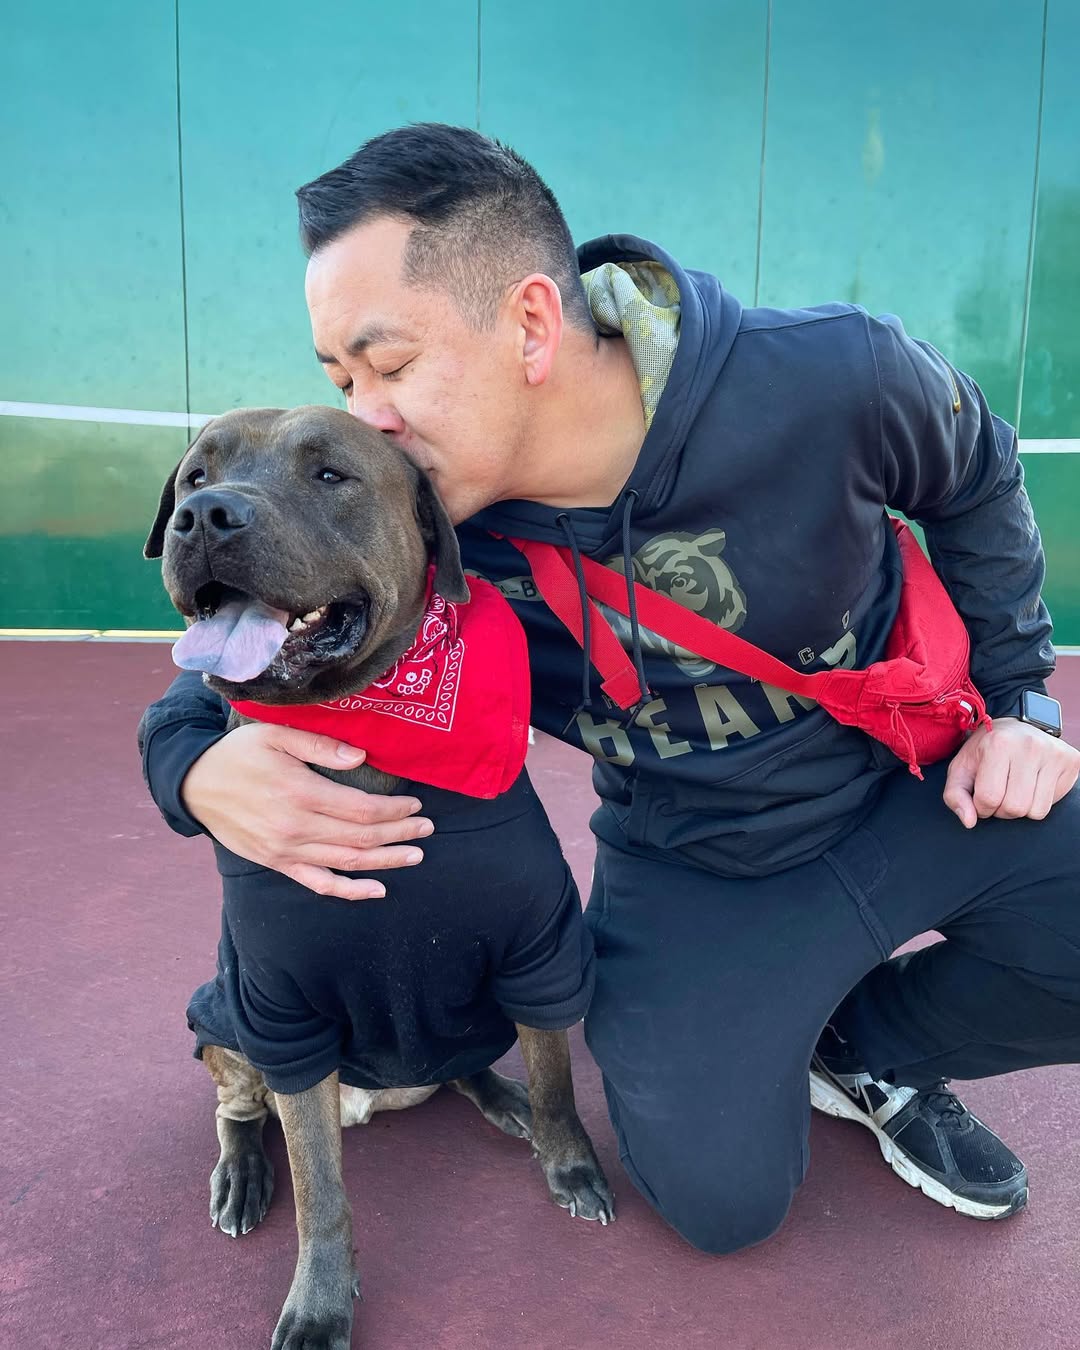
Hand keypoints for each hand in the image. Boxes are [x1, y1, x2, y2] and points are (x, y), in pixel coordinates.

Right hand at [180, 722, 432, 898]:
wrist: (194, 785)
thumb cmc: (238, 754)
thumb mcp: (275, 734)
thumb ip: (319, 744)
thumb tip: (360, 758)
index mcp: (300, 792)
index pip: (361, 809)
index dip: (394, 810)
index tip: (415, 805)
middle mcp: (296, 828)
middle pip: (361, 837)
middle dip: (399, 834)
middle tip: (427, 830)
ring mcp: (287, 851)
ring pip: (347, 862)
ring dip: (385, 861)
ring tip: (415, 856)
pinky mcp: (278, 864)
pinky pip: (319, 883)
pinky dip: (350, 890)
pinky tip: (377, 890)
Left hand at [943, 717, 1079, 828]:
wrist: (1015, 727)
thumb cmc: (985, 751)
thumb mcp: (961, 769)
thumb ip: (955, 796)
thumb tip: (969, 822)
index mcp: (998, 744)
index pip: (988, 798)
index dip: (981, 806)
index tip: (981, 797)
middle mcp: (1029, 746)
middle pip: (1015, 807)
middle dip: (1001, 810)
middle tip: (999, 793)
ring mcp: (1053, 753)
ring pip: (1036, 811)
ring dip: (1021, 809)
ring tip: (1014, 790)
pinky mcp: (1071, 762)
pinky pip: (1052, 804)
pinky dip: (1039, 802)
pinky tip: (1032, 784)